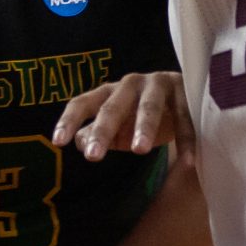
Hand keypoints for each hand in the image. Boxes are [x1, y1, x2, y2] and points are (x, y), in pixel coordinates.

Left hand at [54, 72, 197, 166]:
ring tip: (138, 151)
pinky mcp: (186, 89)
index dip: (69, 121)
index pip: (83, 103)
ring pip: (148, 106)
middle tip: (93, 157)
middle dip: (103, 130)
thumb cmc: (143, 115)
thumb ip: (98, 133)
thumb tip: (79, 142)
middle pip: (113, 107)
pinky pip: (184, 116)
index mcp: (109, 92)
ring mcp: (159, 84)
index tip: (58, 142)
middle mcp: (131, 84)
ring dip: (144, 127)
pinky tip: (187, 162)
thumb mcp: (119, 126)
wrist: (187, 95)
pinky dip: (186, 139)